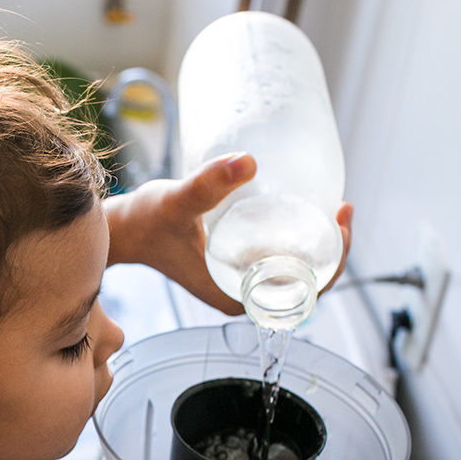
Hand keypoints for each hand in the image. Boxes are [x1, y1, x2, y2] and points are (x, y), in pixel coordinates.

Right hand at [104, 154, 352, 314]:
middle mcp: (241, 295)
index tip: (341, 222)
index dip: (334, 262)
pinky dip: (295, 239)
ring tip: (329, 205)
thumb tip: (248, 161)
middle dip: (332, 247)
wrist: (119, 229)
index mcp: (236, 298)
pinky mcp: (233, 264)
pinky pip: (276, 258)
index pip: (303, 294)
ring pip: (293, 268)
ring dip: (316, 242)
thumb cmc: (143, 224)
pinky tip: (304, 213)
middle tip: (340, 206)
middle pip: (305, 280)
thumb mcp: (177, 203)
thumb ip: (207, 184)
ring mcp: (238, 280)